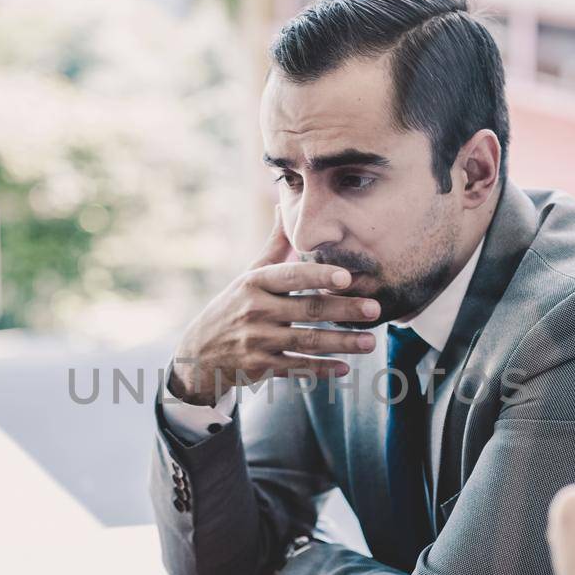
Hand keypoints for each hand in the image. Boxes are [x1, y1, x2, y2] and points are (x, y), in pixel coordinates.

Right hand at [168, 208, 380, 405]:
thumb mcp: (249, 275)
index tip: (347, 277)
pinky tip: (345, 367)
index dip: (320, 276)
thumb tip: (282, 206)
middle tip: (374, 309)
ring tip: (370, 342)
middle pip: (307, 309)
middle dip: (343, 310)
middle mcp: (256, 310)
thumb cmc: (234, 305)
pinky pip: (297, 367)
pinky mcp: (261, 367)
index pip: (292, 276)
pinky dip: (321, 369)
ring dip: (341, 342)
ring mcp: (258, 340)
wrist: (199, 351)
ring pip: (307, 342)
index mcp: (255, 282)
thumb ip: (273, 245)